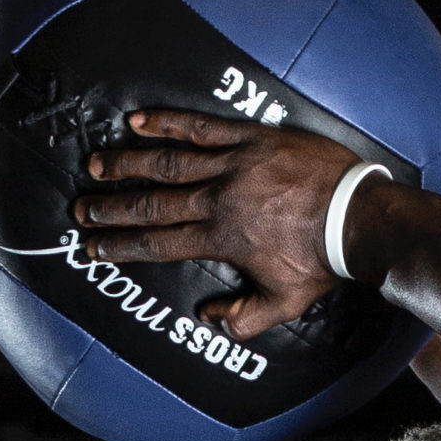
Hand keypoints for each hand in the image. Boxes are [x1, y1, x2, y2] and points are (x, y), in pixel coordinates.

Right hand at [72, 108, 365, 339]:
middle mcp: (217, 200)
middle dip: (112, 207)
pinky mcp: (251, 139)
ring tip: (96, 165)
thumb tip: (209, 320)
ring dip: (127, 164)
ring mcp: (233, 165)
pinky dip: (168, 122)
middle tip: (81, 207)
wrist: (359, 216)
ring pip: (168, 162)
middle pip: (152, 203)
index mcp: (220, 239)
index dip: (122, 245)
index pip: (159, 243)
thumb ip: (244, 318)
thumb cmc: (323, 260)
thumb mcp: (285, 301)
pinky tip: (139, 120)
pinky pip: (202, 126)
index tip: (94, 246)